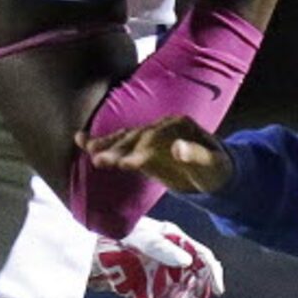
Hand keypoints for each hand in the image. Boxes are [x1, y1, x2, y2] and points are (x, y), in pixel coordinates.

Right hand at [79, 116, 232, 194]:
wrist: (216, 172)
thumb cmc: (217, 170)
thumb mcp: (213, 164)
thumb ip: (196, 156)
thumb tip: (177, 147)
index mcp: (179, 125)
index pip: (155, 137)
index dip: (141, 150)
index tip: (127, 164)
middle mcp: (162, 126)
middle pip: (136, 136)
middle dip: (117, 148)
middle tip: (99, 160)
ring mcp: (150, 135)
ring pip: (124, 138)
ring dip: (104, 144)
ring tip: (84, 148)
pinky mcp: (143, 148)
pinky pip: (120, 144)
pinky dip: (102, 143)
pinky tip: (80, 140)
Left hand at [90, 216, 225, 297]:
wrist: (85, 242)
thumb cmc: (114, 228)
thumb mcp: (138, 235)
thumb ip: (161, 247)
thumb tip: (186, 261)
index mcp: (174, 242)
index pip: (202, 257)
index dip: (213, 273)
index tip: (218, 291)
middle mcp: (171, 261)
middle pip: (193, 283)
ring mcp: (159, 277)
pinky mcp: (146, 291)